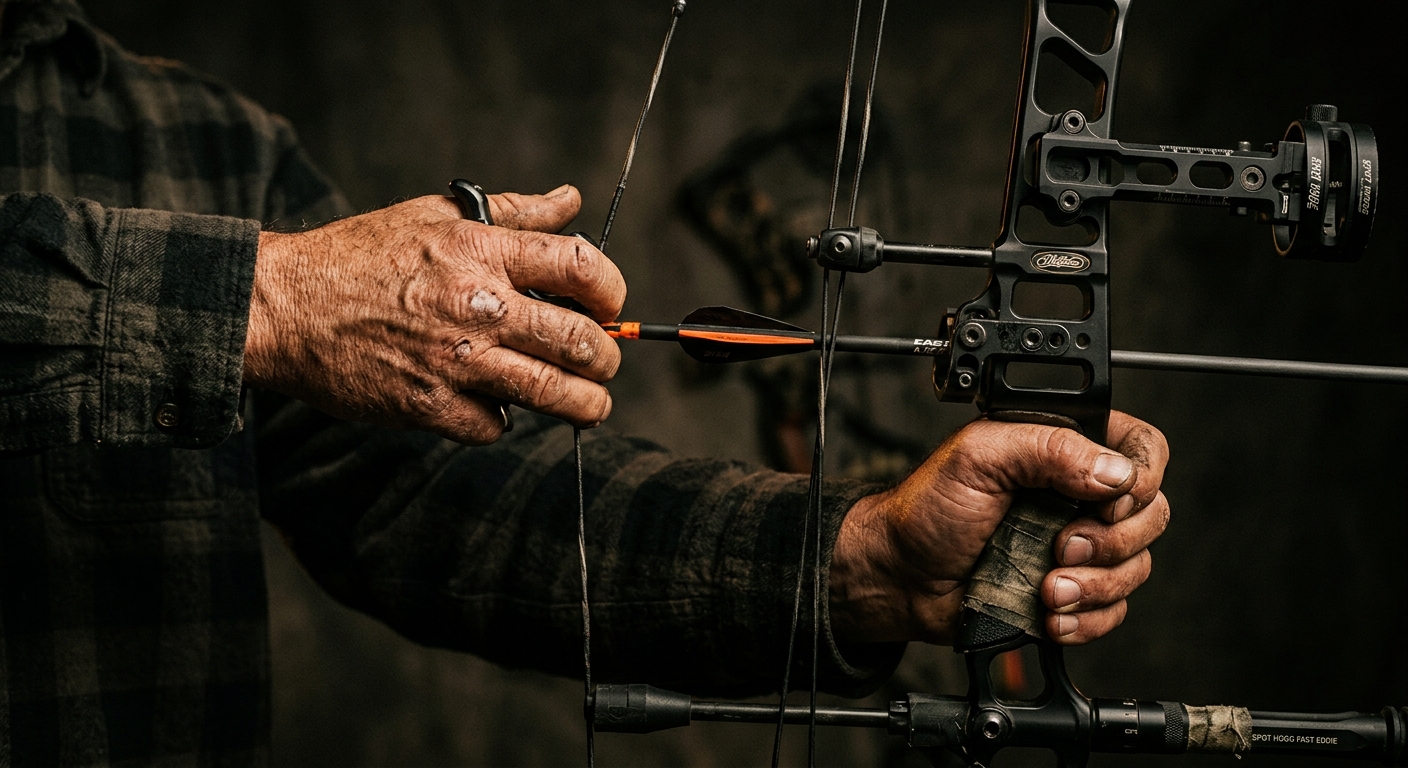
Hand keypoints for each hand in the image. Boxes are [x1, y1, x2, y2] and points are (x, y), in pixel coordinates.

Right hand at [243, 185, 624, 443]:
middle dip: (607, 358)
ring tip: (590, 405)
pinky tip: (489, 406)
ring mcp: (455, 360)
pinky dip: (499, 422)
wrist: (283, 307)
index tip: (608, 306)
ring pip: (552, 393)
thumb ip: (513, 212)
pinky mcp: (430, 406)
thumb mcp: (436, 215)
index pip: (582, 266)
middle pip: (581, 341)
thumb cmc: (359, 257)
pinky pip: (494, 426)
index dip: (611, 291)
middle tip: (604, 362)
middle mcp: (477, 305)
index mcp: (482, 251)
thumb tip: (571, 200)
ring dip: (585, 404)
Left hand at [829, 411, 1169, 644]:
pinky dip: (1088, 618)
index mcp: (1065, 449)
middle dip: (1111, 541)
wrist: (902, 577)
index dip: (1138, 479)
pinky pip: (1115, 610)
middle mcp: (1081, 495)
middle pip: (1152, 514)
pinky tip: (1050, 614)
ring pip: (1137, 566)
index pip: (1143, 450)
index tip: (1100, 503)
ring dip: (1096, 585)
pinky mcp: (1074, 591)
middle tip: (1059, 546)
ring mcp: (1081, 546)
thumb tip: (1113, 472)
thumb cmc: (927, 510)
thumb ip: (1048, 448)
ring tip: (1046, 587)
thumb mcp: (979, 457)